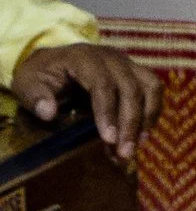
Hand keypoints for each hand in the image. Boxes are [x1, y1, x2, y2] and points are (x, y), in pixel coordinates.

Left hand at [12, 40, 159, 164]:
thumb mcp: (27, 83)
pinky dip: (152, 112)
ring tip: (136, 146)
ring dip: (146, 118)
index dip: (107, 112)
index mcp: (83, 57)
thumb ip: (35, 96)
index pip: (101, 84)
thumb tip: (49, 113)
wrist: (54, 60)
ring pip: (149, 87)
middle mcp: (110, 57)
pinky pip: (154, 90)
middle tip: (124, 153)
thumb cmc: (41, 75)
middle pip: (130, 88)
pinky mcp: (136, 72)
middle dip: (130, 123)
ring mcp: (127, 63)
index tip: (108, 139)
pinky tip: (142, 135)